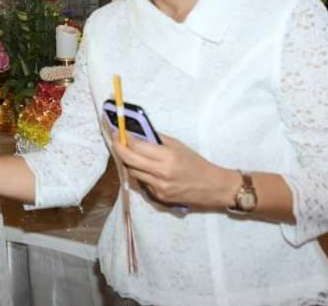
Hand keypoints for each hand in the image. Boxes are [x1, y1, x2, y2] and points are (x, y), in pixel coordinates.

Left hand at [112, 133, 239, 210]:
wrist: (212, 187)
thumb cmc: (196, 162)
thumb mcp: (177, 145)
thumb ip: (156, 140)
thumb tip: (137, 133)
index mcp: (167, 157)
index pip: (136, 146)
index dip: (123, 138)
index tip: (117, 130)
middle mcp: (160, 173)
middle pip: (128, 160)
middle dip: (118, 148)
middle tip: (115, 140)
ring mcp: (158, 187)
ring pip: (132, 172)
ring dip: (128, 161)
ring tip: (129, 152)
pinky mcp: (159, 197)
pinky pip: (142, 182)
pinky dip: (139, 173)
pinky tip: (144, 167)